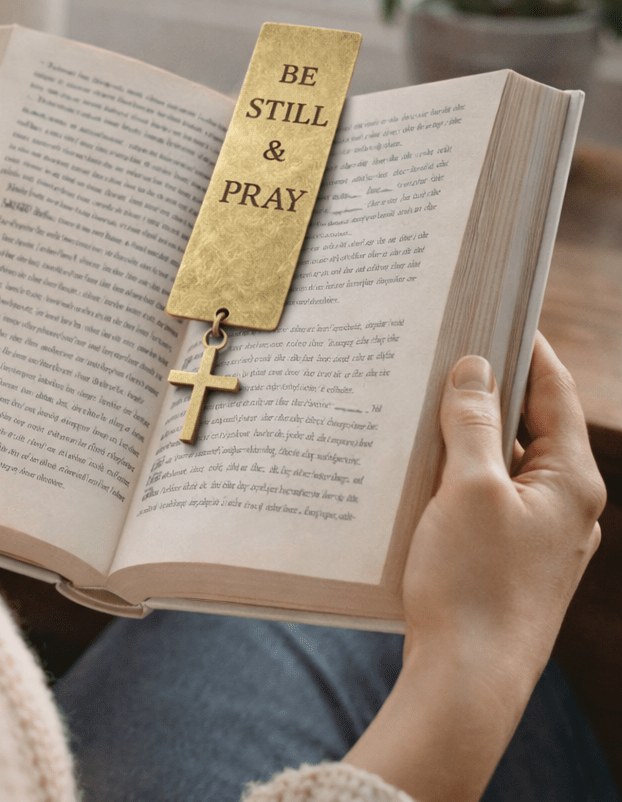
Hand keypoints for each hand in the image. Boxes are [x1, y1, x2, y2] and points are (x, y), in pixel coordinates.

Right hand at [345, 334, 604, 801]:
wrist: (466, 679)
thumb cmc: (474, 583)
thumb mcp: (470, 488)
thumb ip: (474, 422)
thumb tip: (477, 367)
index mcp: (571, 481)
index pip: (555, 393)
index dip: (526, 348)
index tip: (495, 310)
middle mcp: (563, 505)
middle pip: (527, 425)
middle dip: (486, 389)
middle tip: (442, 352)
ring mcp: (535, 533)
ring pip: (500, 462)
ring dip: (465, 433)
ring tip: (421, 402)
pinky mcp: (505, 556)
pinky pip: (484, 495)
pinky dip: (456, 472)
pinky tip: (418, 465)